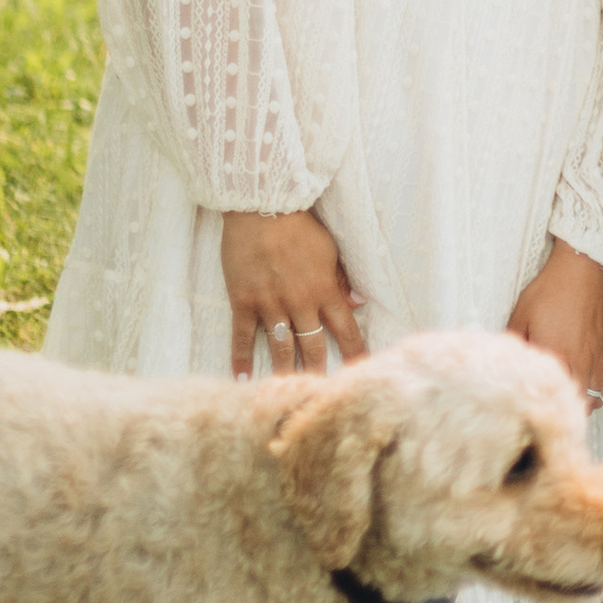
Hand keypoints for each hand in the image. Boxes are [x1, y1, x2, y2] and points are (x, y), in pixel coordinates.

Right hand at [223, 210, 366, 379]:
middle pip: (313, 345)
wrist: (262, 208)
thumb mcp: (330, 250)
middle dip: (321, 371)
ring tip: (289, 393)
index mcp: (325, 290)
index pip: (345, 329)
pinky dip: (241, 359)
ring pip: (281, 347)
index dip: (354, 352)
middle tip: (324, 394)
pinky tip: (242, 379)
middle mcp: (300, 303)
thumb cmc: (300, 226)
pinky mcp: (243, 301)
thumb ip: (343, 279)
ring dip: (286, 372)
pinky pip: (242, 336)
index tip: (361, 371)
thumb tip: (360, 303)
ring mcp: (270, 304)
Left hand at [508, 243, 602, 404]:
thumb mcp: (521, 315)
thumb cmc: (550, 291)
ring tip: (565, 400)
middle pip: (574, 408)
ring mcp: (596, 362)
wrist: (584, 272)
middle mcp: (578, 365)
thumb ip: (515, 344)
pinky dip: (592, 391)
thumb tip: (510, 365)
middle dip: (561, 413)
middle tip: (546, 411)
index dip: (539, 410)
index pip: (548, 399)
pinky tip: (580, 382)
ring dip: (580, 405)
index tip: (529, 413)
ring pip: (593, 401)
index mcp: (553, 358)